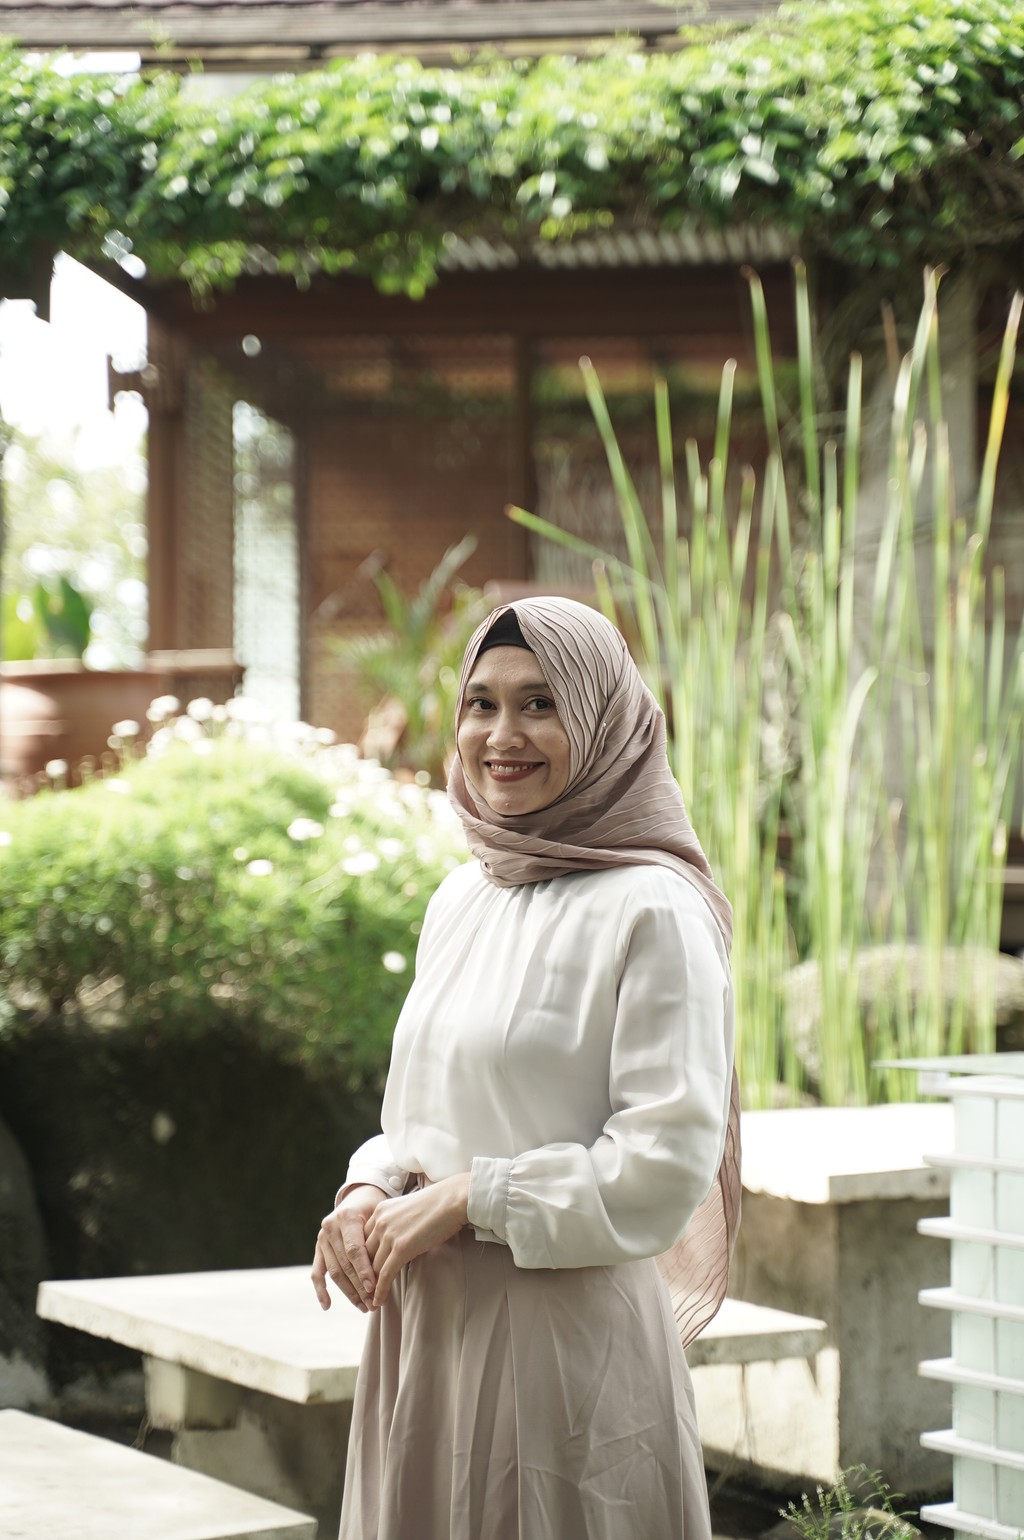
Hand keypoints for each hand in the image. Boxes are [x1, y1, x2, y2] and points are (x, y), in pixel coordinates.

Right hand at [312, 1184, 383, 1311]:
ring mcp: (322, 1238)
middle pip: (344, 1264)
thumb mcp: (380, 1215)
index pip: (354, 1250)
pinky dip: (320, 1290)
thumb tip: (391, 1267)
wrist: (360, 1196)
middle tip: (373, 1304)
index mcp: (347, 1217)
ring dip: (348, 1292)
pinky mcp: (318, 1248)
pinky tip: (327, 1306)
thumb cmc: (376, 1208)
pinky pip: (317, 1272)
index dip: (364, 1271)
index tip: (375, 1288)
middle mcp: (331, 1226)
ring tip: (364, 1307)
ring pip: (334, 1271)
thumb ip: (380, 1237)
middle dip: (359, 1286)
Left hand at [365, 1173, 469, 1308]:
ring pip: (372, 1267)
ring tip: (370, 1303)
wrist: (453, 1199)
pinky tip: (379, 1302)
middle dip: (363, 1276)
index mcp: (380, 1210)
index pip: (362, 1240)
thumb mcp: (408, 1210)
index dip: (362, 1260)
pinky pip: (385, 1274)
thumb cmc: (438, 1204)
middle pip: (364, 1255)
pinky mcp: (401, 1247)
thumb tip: (398, 1241)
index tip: (363, 1274)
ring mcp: (389, 1234)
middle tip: (363, 1293)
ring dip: (370, 1288)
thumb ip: (397, 1224)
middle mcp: (380, 1221)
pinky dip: (380, 1291)